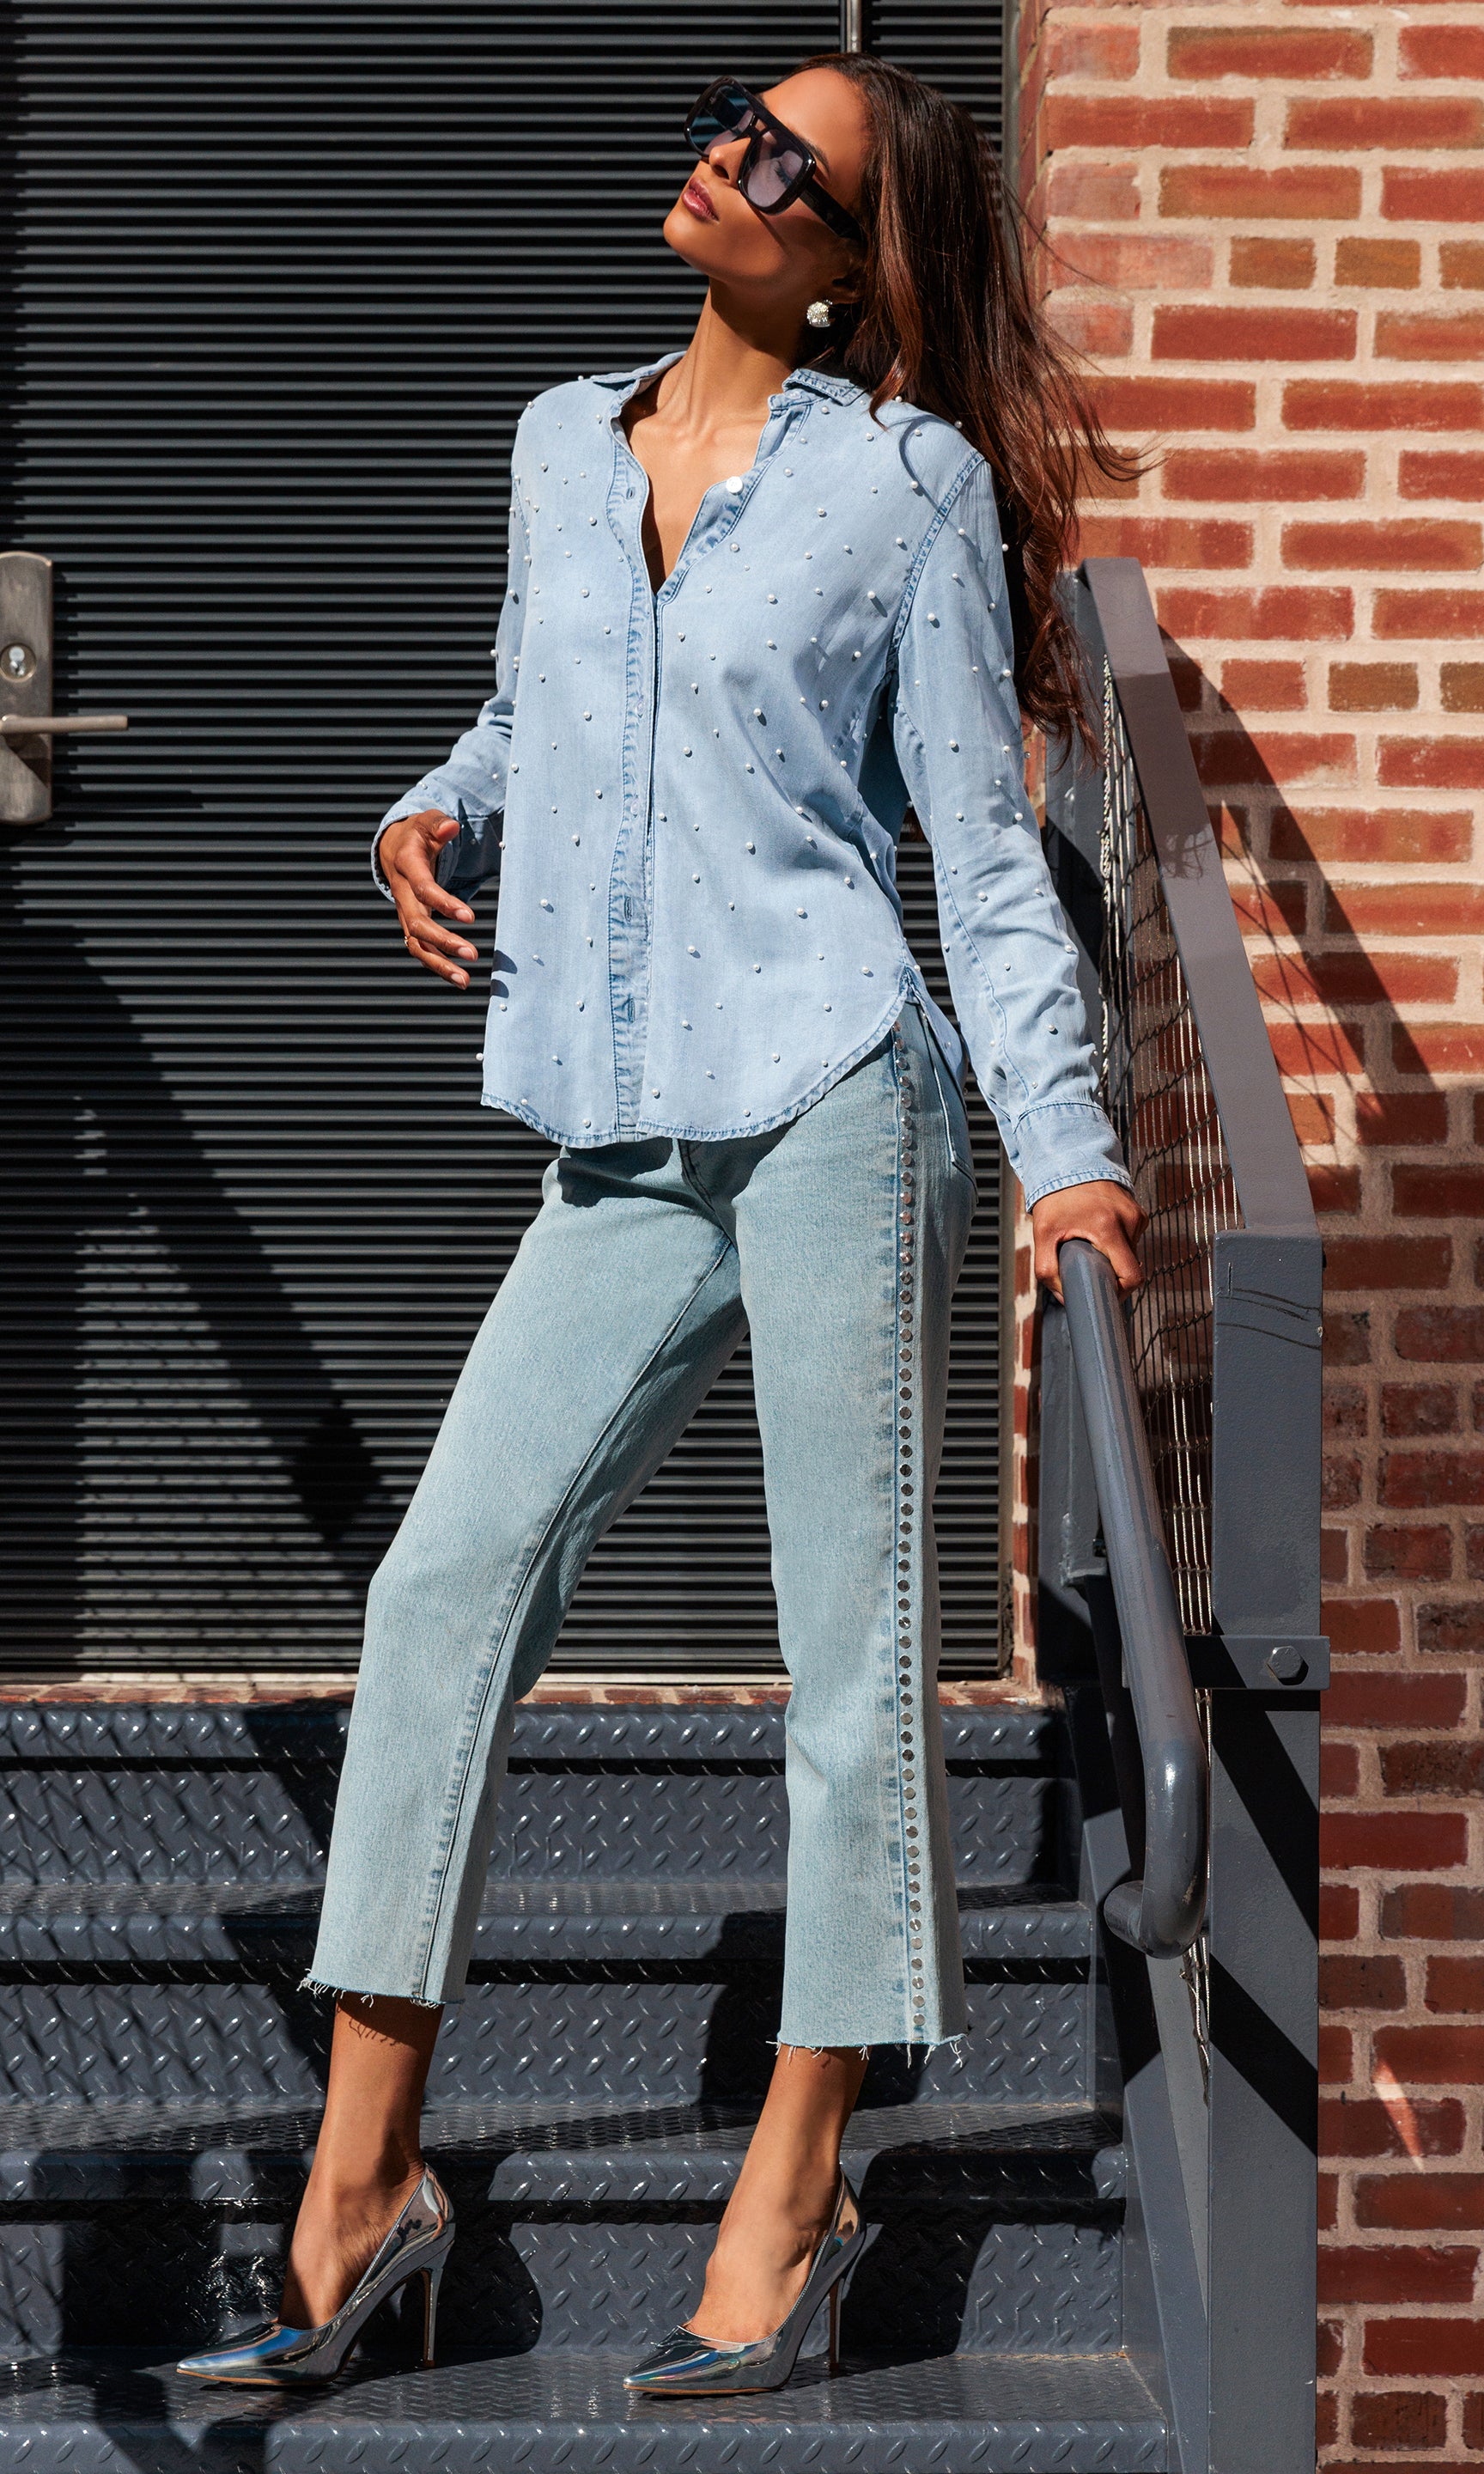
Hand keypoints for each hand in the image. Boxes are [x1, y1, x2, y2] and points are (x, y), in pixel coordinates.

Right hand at [380, 808, 478, 987]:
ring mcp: (405, 913)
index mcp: (406, 866)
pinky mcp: (412, 925)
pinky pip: (422, 950)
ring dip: (440, 965)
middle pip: (417, 925)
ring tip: (465, 981)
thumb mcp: (426, 821)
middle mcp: (402, 894)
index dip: (444, 903)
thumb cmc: (416, 834)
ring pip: (417, 945)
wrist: (394, 848)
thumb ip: (438, 824)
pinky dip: (439, 966)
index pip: (423, 889)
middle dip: (444, 942)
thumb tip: (451, 826)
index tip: (470, 917)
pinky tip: (460, 979)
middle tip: (472, 955)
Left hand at [1031, 1180, 1143, 1303]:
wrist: (1068, 1160)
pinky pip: (1130, 1238)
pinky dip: (1116, 1242)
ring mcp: (1136, 1214)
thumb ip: (1048, 1270)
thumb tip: (1064, 1297)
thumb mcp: (1043, 1234)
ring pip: (1130, 1252)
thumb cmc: (1055, 1197)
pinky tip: (1098, 1231)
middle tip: (1088, 1266)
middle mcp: (1129, 1219)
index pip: (1132, 1275)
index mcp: (1109, 1227)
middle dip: (1111, 1272)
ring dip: (1112, 1255)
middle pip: (1131, 1266)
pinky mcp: (1137, 1211)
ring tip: (1090, 1242)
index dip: (1120, 1291)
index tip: (1104, 1292)